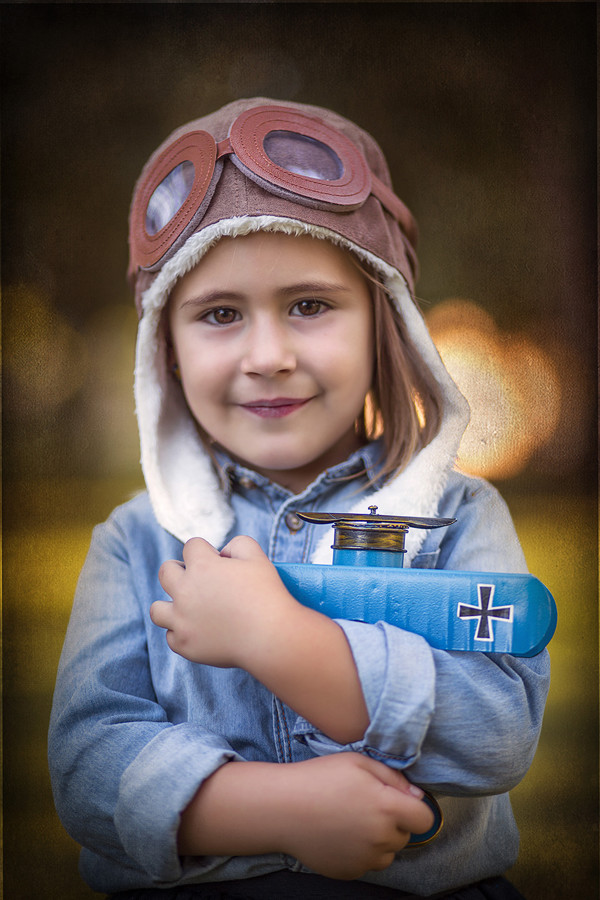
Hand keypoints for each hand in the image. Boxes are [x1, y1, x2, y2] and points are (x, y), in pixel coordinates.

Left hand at [151, 535, 295, 667]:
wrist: (271, 637)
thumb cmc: (266, 595)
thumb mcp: (257, 556)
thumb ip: (237, 544)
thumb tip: (222, 554)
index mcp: (201, 566)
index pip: (191, 547)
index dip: (206, 551)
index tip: (218, 562)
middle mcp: (185, 591)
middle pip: (165, 572)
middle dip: (180, 572)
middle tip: (200, 581)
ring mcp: (181, 620)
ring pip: (157, 609)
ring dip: (170, 605)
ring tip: (188, 608)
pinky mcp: (185, 645)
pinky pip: (171, 637)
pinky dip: (182, 633)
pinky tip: (199, 631)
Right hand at [279, 753, 434, 877]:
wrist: (282, 808)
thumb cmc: (319, 778)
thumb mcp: (358, 762)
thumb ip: (393, 778)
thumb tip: (416, 796)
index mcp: (387, 808)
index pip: (425, 819)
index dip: (415, 809)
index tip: (400, 801)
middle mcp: (381, 838)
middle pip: (404, 836)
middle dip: (392, 821)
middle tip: (365, 805)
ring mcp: (365, 859)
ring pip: (387, 852)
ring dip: (378, 840)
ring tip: (351, 820)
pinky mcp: (349, 872)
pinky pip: (367, 863)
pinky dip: (360, 852)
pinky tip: (340, 834)